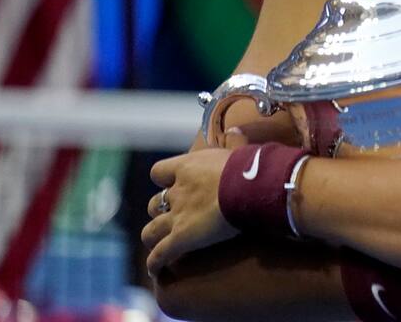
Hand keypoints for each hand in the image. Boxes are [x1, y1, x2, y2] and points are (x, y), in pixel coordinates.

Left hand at [142, 148, 238, 275]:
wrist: (250, 187)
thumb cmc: (250, 167)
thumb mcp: (240, 150)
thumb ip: (234, 142)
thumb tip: (235, 129)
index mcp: (187, 167)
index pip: (159, 172)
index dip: (165, 179)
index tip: (174, 183)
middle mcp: (177, 192)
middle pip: (154, 204)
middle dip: (161, 210)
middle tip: (174, 215)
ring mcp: (177, 216)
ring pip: (150, 231)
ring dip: (154, 236)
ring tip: (160, 243)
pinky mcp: (182, 238)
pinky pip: (161, 254)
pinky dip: (156, 263)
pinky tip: (157, 270)